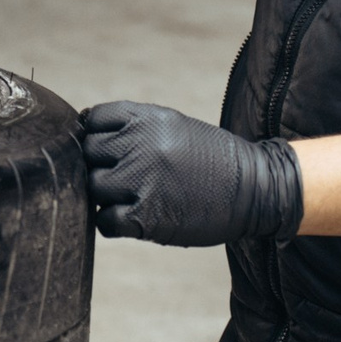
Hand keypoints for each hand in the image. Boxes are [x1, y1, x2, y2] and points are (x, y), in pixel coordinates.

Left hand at [81, 101, 302, 246]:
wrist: (256, 189)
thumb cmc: (212, 159)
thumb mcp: (174, 126)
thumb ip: (133, 127)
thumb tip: (85, 130)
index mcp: (148, 118)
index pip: (93, 120)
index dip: (96, 137)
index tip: (110, 151)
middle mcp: (141, 145)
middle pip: (88, 154)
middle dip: (100, 166)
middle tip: (124, 178)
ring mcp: (142, 180)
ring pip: (93, 188)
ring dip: (106, 196)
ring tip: (132, 198)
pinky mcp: (146, 217)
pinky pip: (104, 221)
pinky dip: (113, 223)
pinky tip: (134, 217)